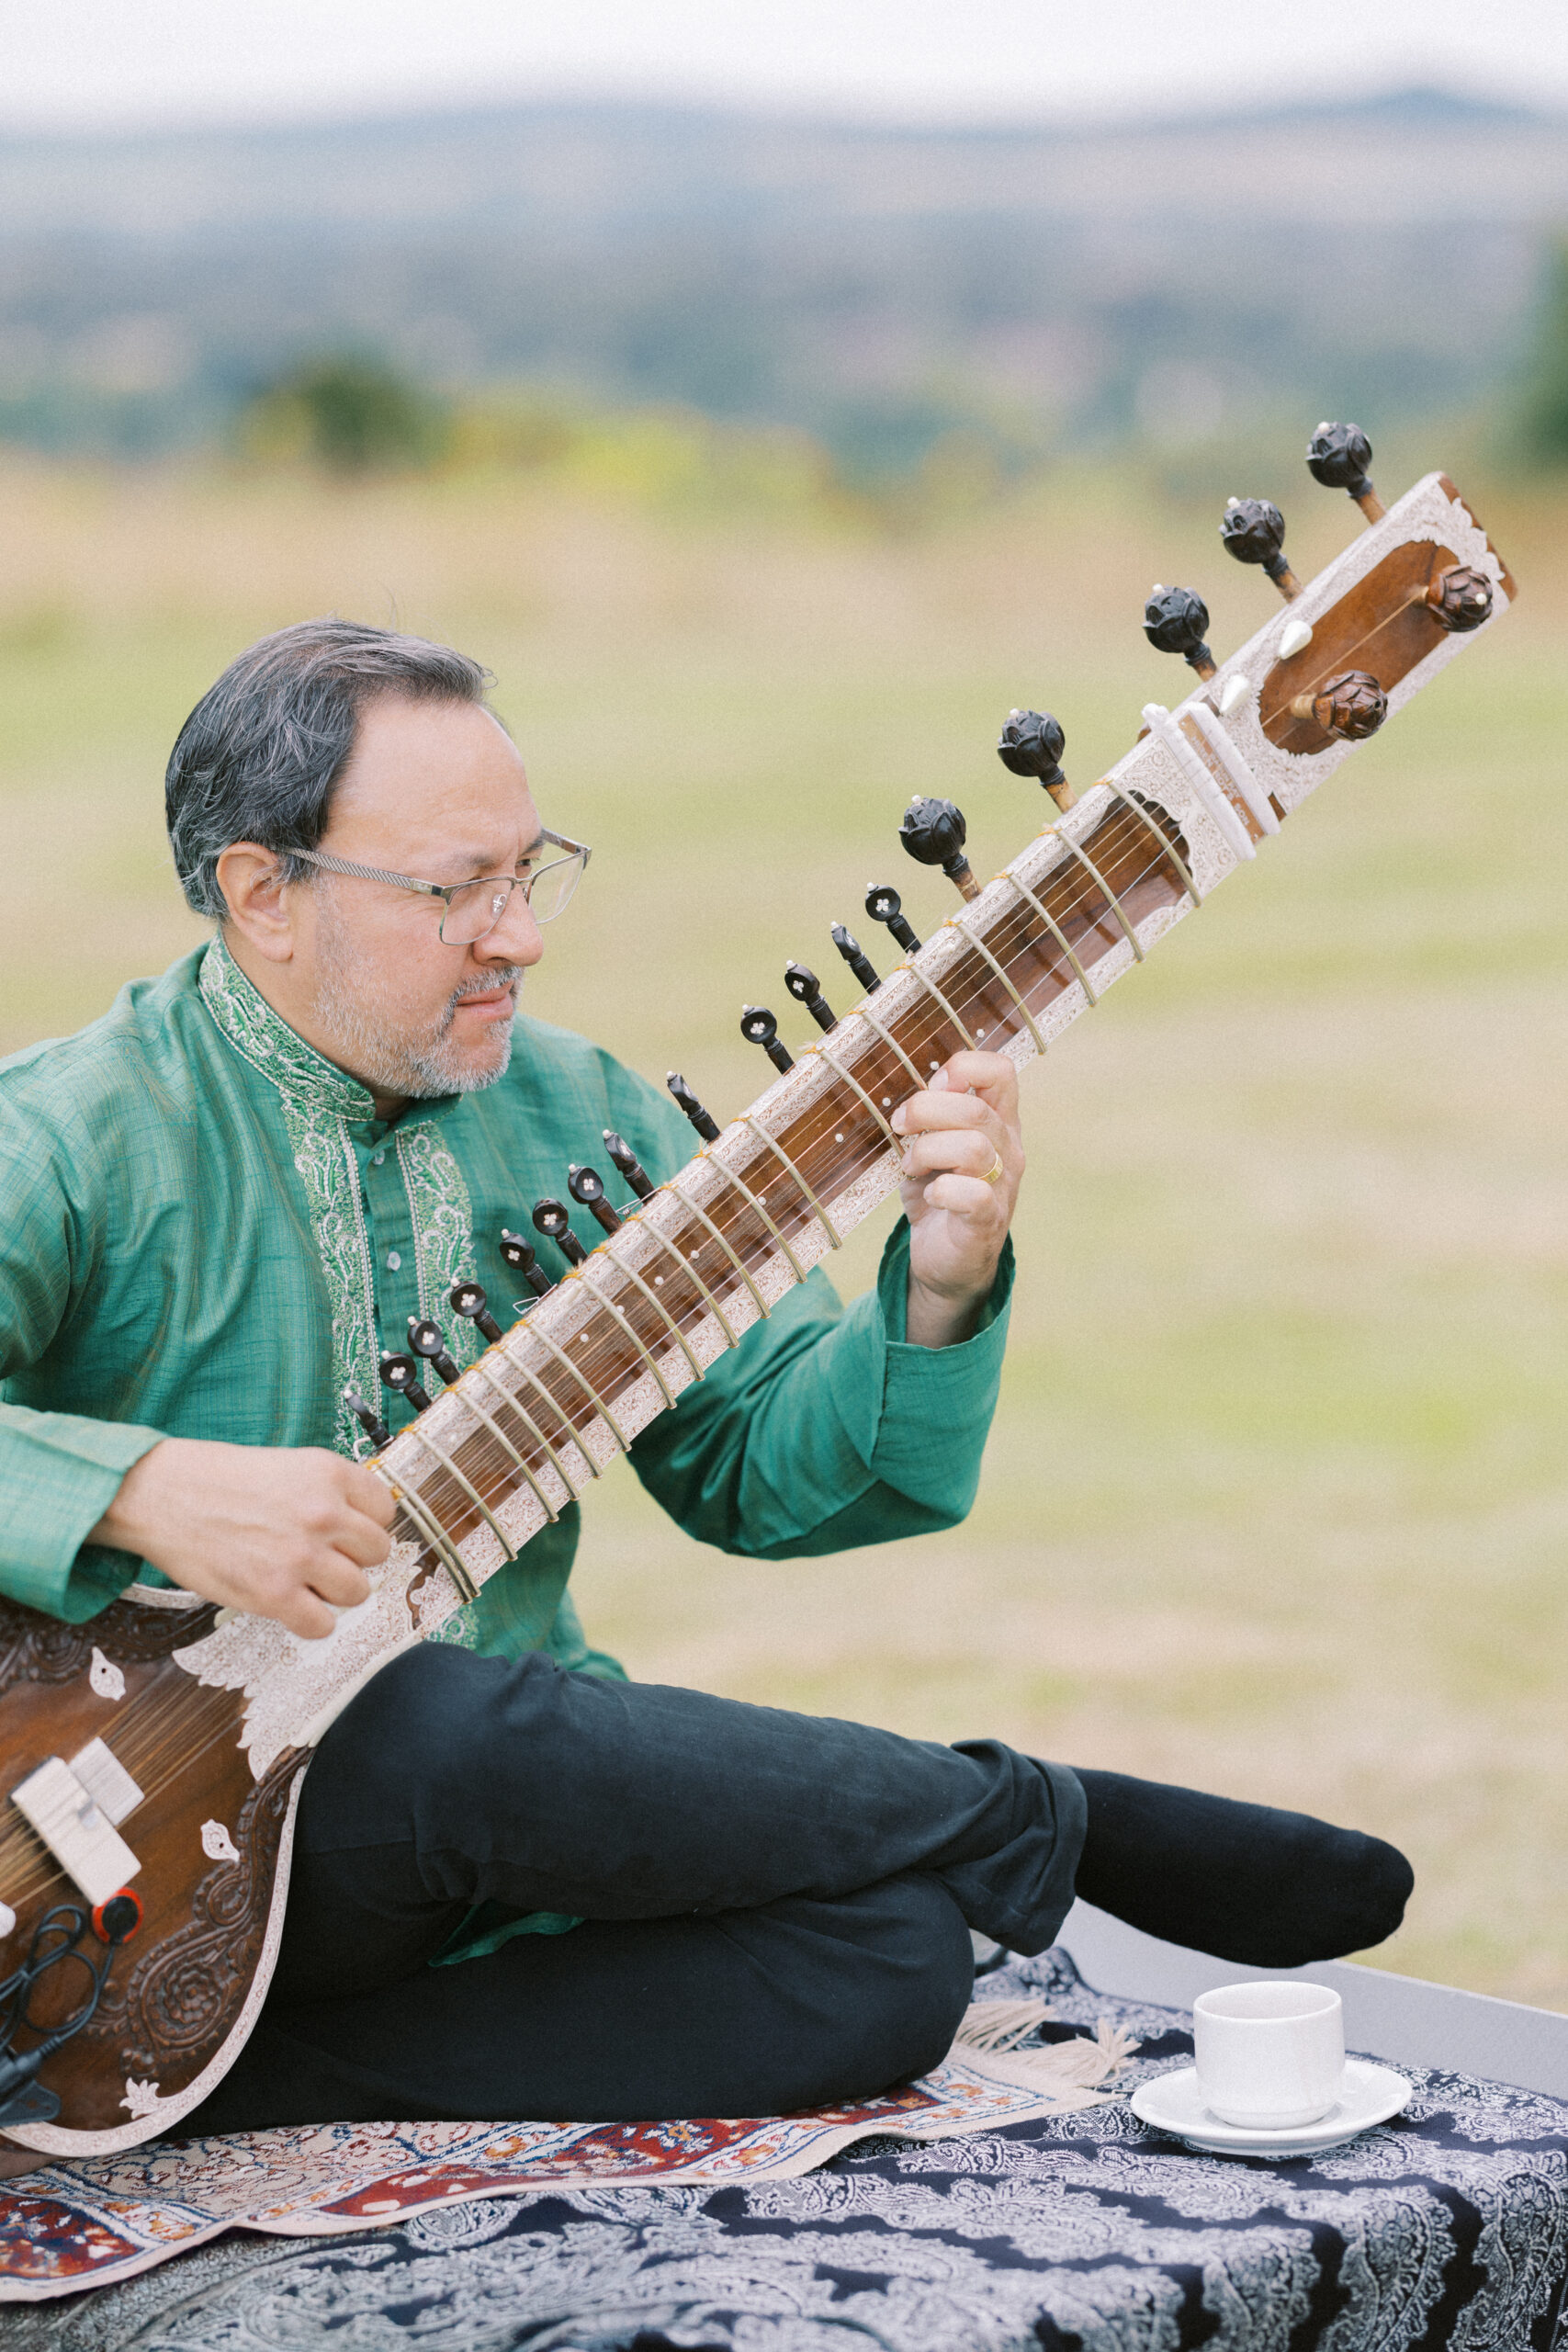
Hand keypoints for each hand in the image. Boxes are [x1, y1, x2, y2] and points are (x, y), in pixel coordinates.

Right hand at [89, 1438, 394, 1639]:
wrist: (162, 1495)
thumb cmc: (216, 1480)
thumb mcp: (287, 1464)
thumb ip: (328, 1491)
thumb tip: (362, 1525)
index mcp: (329, 1474)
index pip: (385, 1511)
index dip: (366, 1524)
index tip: (347, 1532)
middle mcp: (323, 1513)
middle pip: (378, 1553)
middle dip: (354, 1559)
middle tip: (323, 1558)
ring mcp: (300, 1556)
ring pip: (357, 1592)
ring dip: (334, 1592)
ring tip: (304, 1582)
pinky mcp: (273, 1594)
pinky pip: (322, 1625)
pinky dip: (309, 1622)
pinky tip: (290, 1605)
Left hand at [891, 1049, 1023, 1347]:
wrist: (948, 1264)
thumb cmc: (939, 1197)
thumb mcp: (933, 1147)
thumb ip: (934, 1115)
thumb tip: (930, 1083)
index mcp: (997, 1122)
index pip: (1001, 1071)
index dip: (964, 1066)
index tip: (932, 1085)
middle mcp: (1008, 1150)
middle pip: (976, 1109)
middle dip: (925, 1110)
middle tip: (900, 1127)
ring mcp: (1002, 1187)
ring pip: (974, 1148)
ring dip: (928, 1151)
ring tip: (911, 1166)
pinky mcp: (987, 1222)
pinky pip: (974, 1195)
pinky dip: (942, 1190)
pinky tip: (929, 1196)